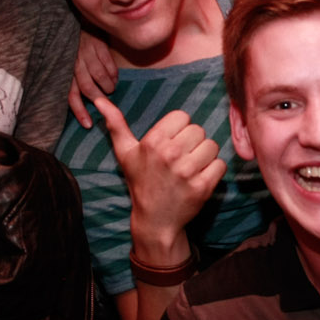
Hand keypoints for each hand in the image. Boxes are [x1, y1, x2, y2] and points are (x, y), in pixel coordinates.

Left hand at [69, 32, 119, 128]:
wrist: (74, 20)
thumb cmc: (72, 47)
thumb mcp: (66, 63)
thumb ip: (72, 80)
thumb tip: (83, 102)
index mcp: (65, 71)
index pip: (71, 95)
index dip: (79, 111)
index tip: (88, 125)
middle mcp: (74, 64)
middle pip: (87, 87)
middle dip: (98, 99)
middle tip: (106, 105)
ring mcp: (86, 53)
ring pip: (99, 76)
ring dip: (107, 86)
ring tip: (110, 89)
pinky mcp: (98, 44)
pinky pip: (108, 63)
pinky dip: (113, 74)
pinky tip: (114, 78)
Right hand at [95, 95, 224, 259]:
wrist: (155, 219)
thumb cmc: (141, 181)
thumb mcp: (125, 152)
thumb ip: (116, 124)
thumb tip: (99, 100)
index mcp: (153, 141)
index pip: (182, 116)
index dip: (179, 130)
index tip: (171, 144)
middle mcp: (170, 154)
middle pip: (199, 130)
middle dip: (193, 143)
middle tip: (181, 159)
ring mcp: (187, 171)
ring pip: (212, 146)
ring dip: (205, 157)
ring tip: (191, 168)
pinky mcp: (203, 187)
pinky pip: (220, 165)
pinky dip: (214, 171)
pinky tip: (199, 178)